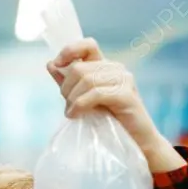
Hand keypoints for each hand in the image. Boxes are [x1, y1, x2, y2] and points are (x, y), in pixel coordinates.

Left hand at [46, 39, 184, 172]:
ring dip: (73, 99)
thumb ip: (70, 83)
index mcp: (106, 66)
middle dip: (67, 88)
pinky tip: (76, 115)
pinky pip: (95, 93)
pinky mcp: (126, 95)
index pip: (88, 45)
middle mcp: (116, 68)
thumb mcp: (84, 100)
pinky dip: (80, 105)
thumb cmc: (111, 123)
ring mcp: (123, 80)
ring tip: (72, 113)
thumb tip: (51, 64)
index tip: (57, 65)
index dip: (69, 51)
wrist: (137, 143)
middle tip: (68, 106)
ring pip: (86, 79)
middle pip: (79, 68)